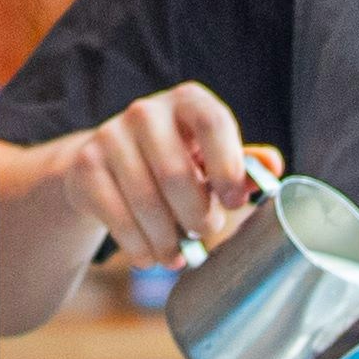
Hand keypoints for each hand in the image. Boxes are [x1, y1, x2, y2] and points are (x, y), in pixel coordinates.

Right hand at [18, 83, 269, 271]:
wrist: (107, 163)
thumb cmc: (175, 160)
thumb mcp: (210, 157)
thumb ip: (242, 165)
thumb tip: (273, 168)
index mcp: (187, 102)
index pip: (212, 122)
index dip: (227, 165)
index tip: (235, 203)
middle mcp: (146, 111)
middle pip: (175, 172)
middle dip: (196, 214)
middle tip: (207, 232)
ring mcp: (110, 135)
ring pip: (144, 200)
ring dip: (166, 239)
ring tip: (178, 257)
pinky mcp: (85, 166)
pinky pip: (115, 215)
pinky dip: (137, 245)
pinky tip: (149, 257)